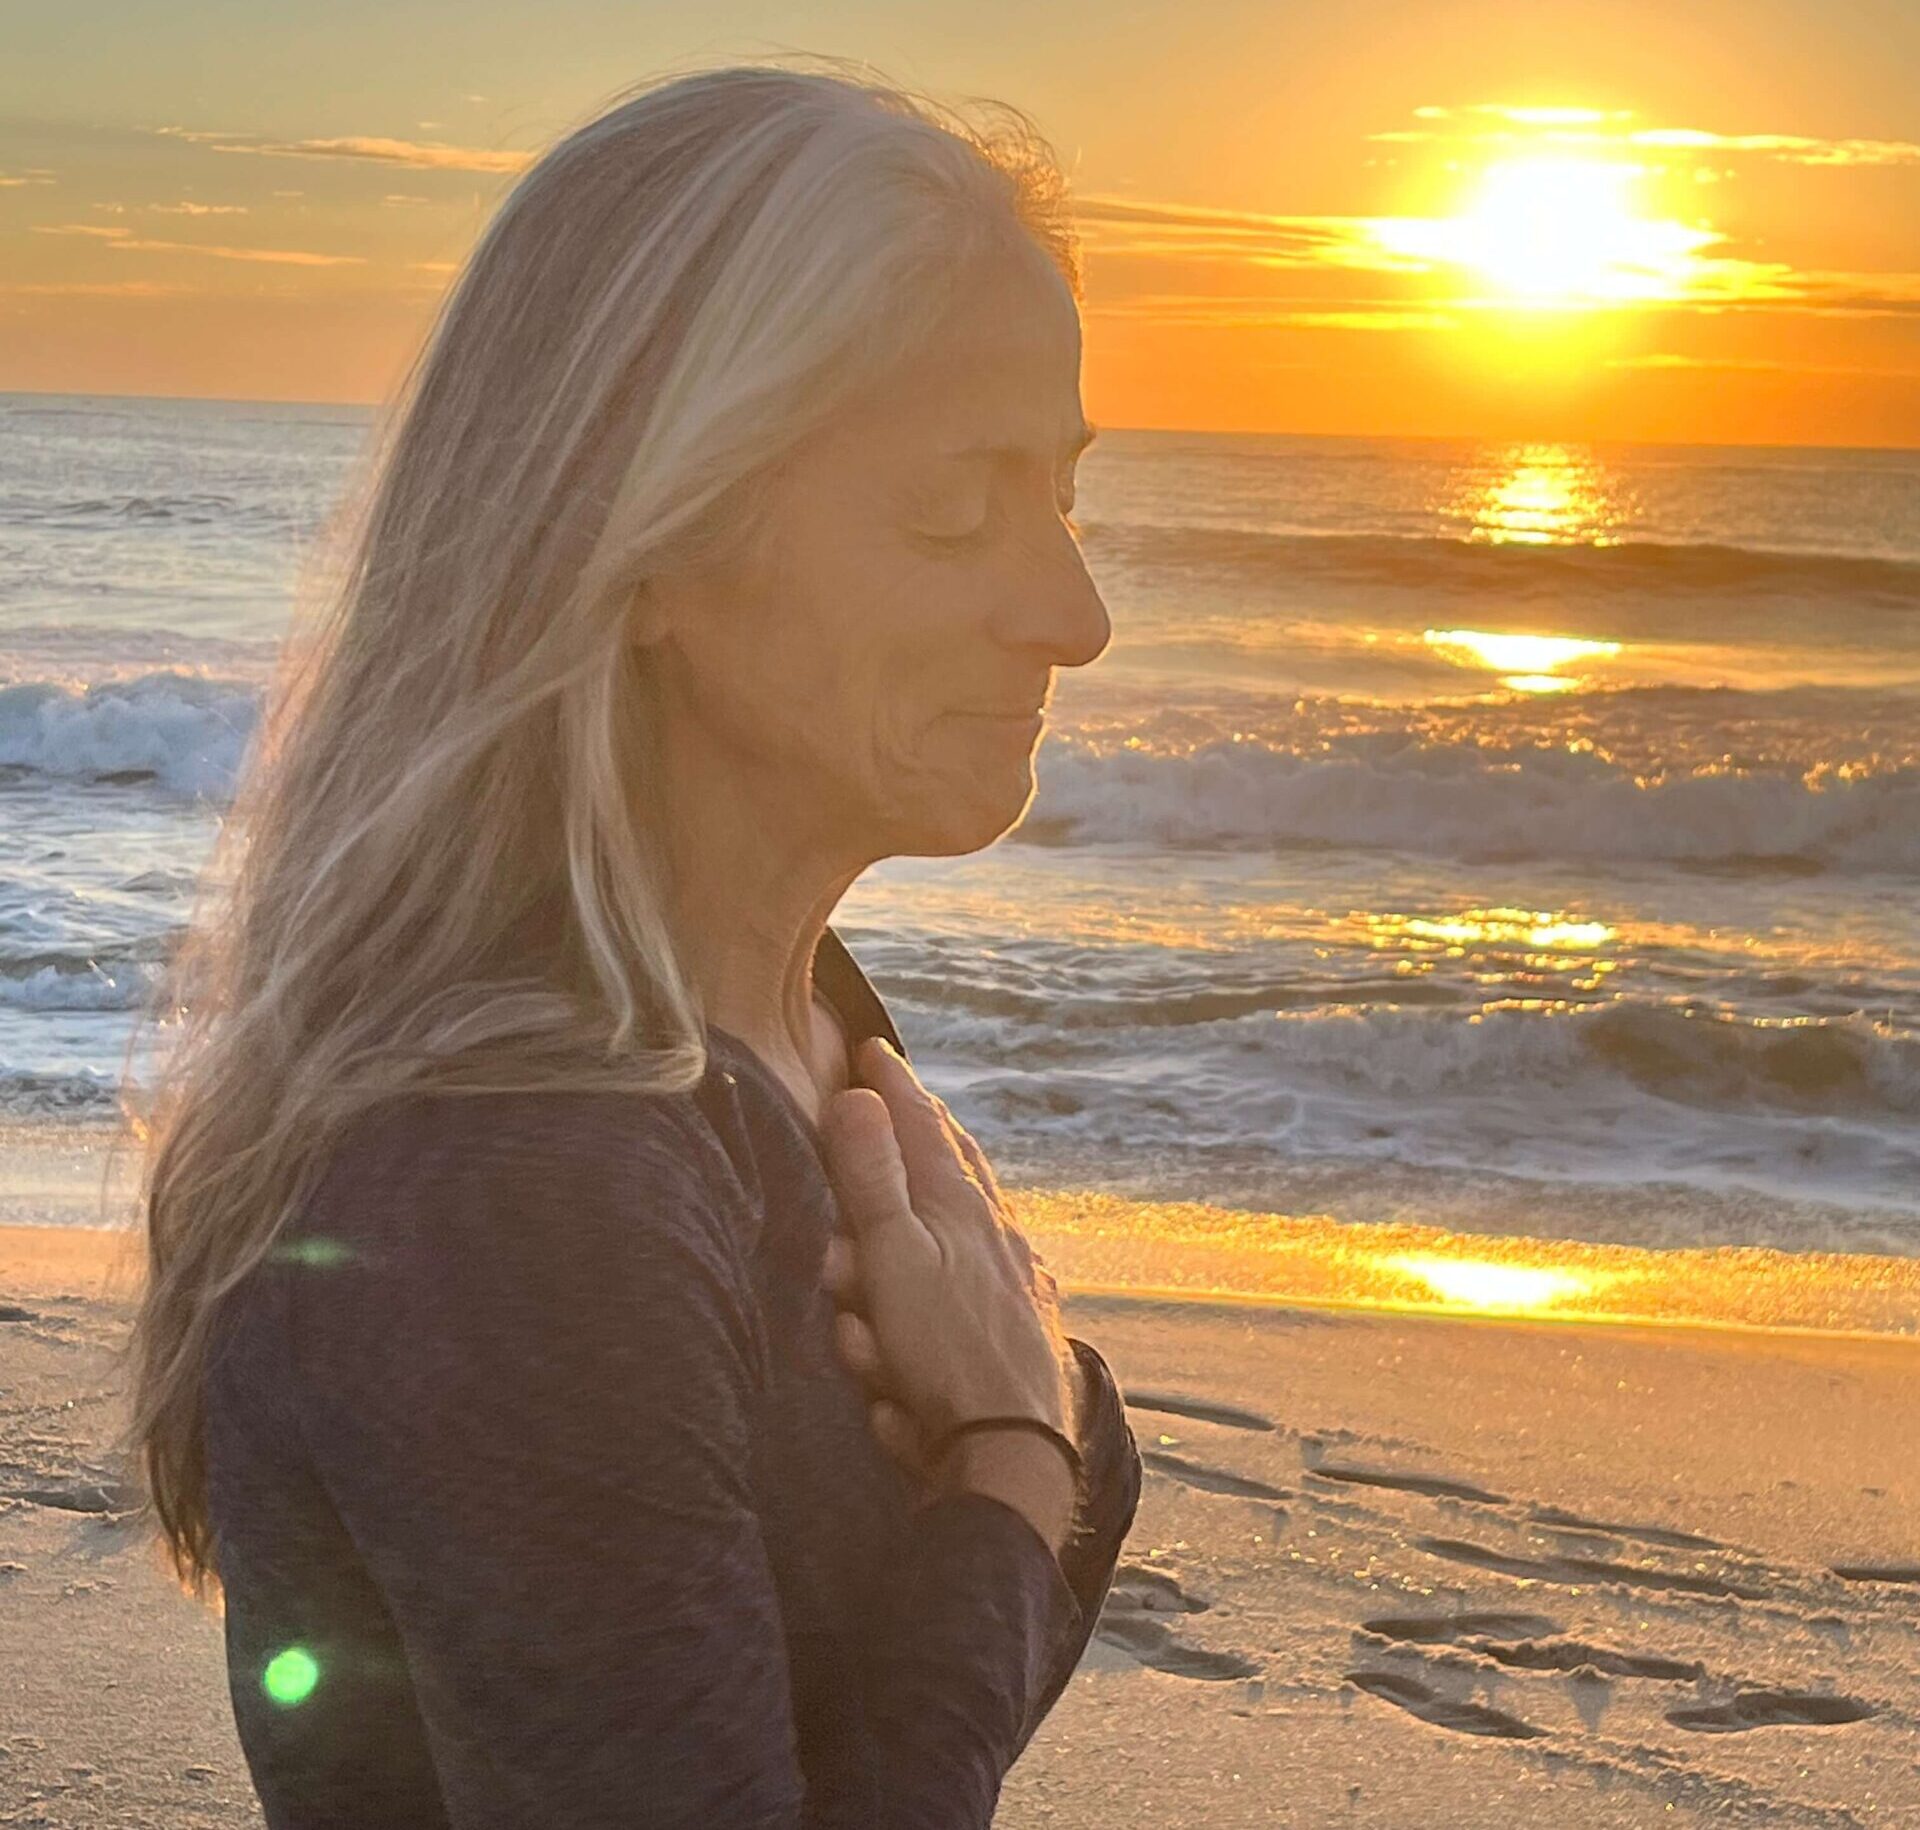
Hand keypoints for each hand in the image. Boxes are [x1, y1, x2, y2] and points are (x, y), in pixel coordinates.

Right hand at [818, 1038, 1075, 1489]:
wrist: (1011, 1451)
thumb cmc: (945, 1351)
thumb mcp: (893, 1255)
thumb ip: (872, 1177)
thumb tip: (858, 1096)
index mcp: (961, 1206)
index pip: (922, 1125)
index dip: (892, 1083)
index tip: (868, 1047)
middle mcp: (996, 1234)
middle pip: (958, 1164)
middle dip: (925, 1128)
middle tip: (905, 1097)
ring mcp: (1015, 1280)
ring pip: (972, 1217)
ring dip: (943, 1189)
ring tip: (933, 1156)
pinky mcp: (1020, 1328)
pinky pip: (981, 1280)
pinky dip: (965, 1254)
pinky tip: (976, 1255)